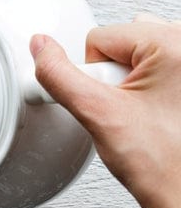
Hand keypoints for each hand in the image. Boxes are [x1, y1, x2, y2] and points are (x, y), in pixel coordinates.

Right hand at [30, 16, 180, 207]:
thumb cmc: (168, 170)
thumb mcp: (98, 115)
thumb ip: (59, 75)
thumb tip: (40, 48)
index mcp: (174, 45)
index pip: (100, 38)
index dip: (95, 76)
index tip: (113, 104)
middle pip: (126, 39)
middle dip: (117, 74)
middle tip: (132, 110)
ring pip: (146, 49)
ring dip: (137, 77)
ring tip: (147, 113)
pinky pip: (167, 63)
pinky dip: (156, 83)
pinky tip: (160, 113)